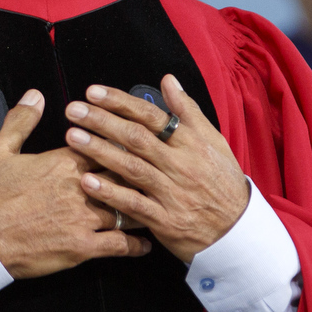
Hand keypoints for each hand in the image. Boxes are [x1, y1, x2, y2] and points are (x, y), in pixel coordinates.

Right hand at [0, 90, 150, 278]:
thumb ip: (21, 120)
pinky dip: (136, 245)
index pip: (106, 144)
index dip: (123, 143)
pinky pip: (119, 245)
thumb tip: (36, 96)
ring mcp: (83, 218)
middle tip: (160, 174)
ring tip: (159, 207)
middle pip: (124, 174)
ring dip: (144, 208)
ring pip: (128, 209)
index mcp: (63, 161)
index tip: (138, 142)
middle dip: (142, 174)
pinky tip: (145, 244)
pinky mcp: (82, 247)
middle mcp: (80, 187)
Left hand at [64, 76, 248, 263]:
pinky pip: (134, 204)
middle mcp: (180, 165)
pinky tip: (88, 182)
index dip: (120, 102)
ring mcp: (172, 193)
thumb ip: (188, 111)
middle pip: (136, 138)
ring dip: (100, 151)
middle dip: (102, 121)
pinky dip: (111, 193)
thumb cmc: (222, 182)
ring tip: (73, 137)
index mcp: (190, 143)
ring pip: (132, 168)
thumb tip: (168, 80)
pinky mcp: (165, 220)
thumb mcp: (214, 141)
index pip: (151, 116)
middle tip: (73, 110)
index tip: (93, 92)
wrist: (238, 230)